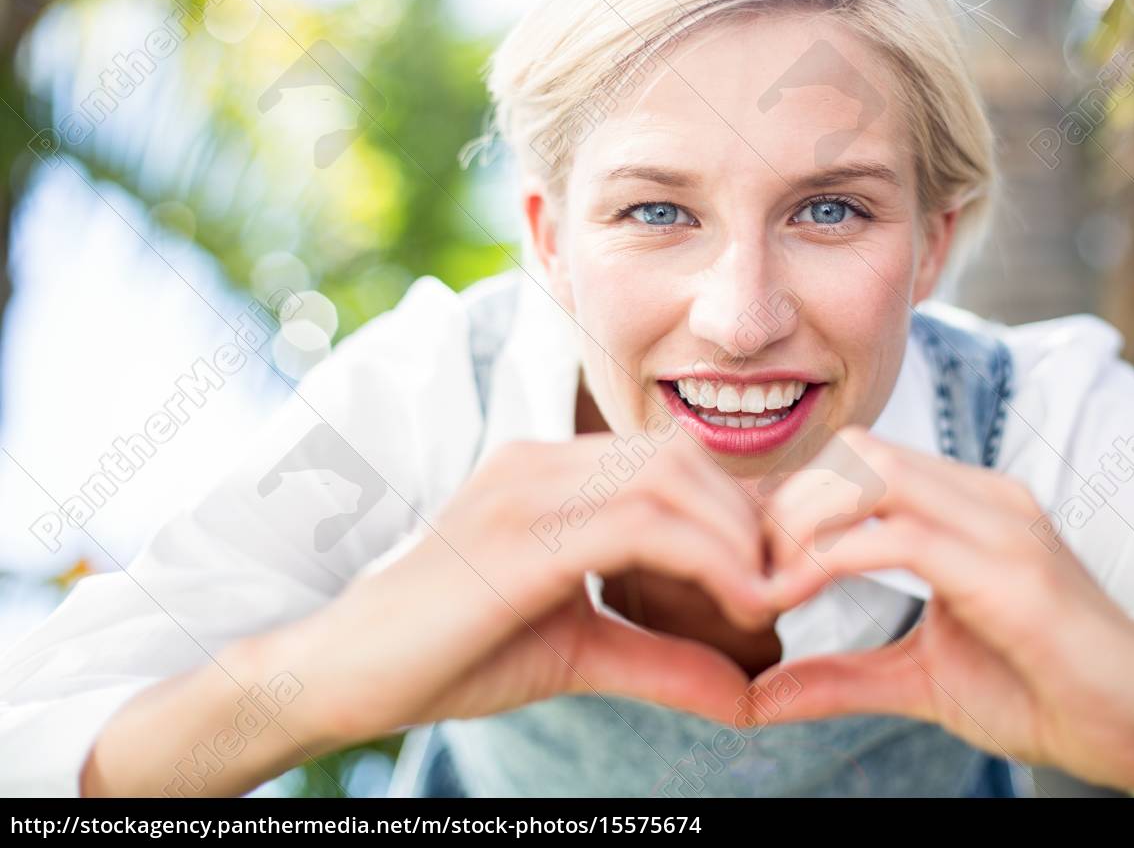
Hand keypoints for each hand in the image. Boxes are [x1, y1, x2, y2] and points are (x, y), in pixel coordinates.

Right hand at [285, 433, 776, 745]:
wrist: (340, 674)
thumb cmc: (449, 656)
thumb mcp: (577, 652)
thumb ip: (660, 659)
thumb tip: (747, 694)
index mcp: (548, 473)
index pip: (668, 459)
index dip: (733, 508)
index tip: (771, 570)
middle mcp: (538, 463)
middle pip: (679, 456)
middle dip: (744, 517)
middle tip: (778, 585)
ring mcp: (524, 490)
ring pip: (668, 479)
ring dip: (735, 539)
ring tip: (763, 601)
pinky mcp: (518, 537)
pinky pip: (639, 525)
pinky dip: (706, 561)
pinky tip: (737, 607)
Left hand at [751, 425, 1133, 790]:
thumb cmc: (1041, 693)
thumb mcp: (918, 681)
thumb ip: (840, 677)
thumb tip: (756, 695)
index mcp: (966, 507)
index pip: (858, 460)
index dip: (793, 502)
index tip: (753, 565)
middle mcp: (986, 498)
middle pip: (856, 452)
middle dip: (789, 506)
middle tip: (754, 574)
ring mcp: (1006, 527)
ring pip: (874, 474)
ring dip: (807, 524)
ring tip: (774, 587)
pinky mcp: (1017, 575)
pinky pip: (907, 537)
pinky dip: (838, 558)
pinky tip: (807, 596)